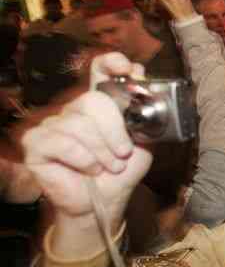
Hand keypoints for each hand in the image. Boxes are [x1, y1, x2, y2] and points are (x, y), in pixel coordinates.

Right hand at [22, 53, 151, 256]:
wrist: (106, 203)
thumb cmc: (123, 170)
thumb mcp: (144, 140)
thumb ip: (146, 110)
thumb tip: (142, 75)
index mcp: (100, 103)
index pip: (100, 69)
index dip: (111, 63)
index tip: (126, 69)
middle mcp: (74, 109)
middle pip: (92, 100)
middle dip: (115, 130)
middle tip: (124, 152)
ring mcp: (53, 125)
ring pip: (79, 123)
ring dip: (102, 150)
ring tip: (110, 166)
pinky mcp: (36, 144)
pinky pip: (63, 143)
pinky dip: (83, 159)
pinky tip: (89, 169)